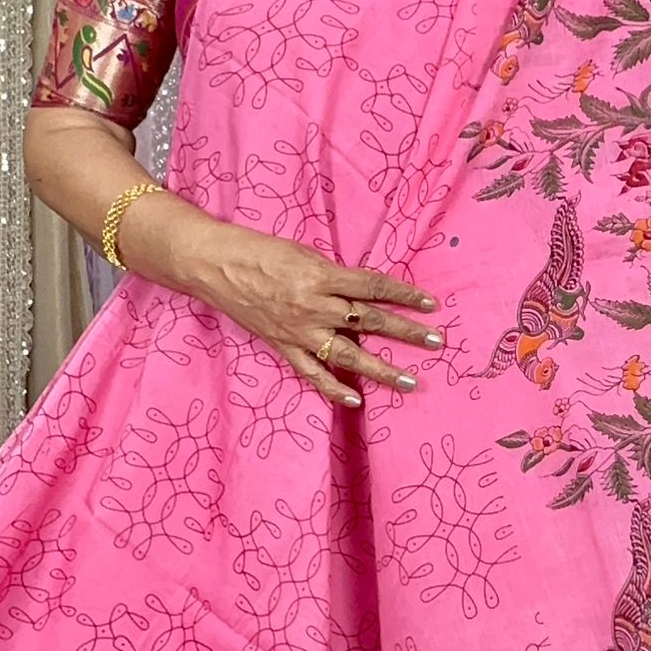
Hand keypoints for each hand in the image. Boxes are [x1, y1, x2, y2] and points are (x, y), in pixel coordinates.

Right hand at [192, 223, 441, 406]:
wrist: (215, 266)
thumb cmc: (261, 252)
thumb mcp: (304, 253)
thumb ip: (334, 275)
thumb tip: (363, 291)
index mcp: (321, 277)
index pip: (373, 287)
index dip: (404, 295)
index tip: (430, 303)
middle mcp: (314, 306)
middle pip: (370, 321)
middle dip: (406, 332)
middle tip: (435, 342)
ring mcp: (299, 331)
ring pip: (348, 354)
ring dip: (381, 369)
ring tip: (409, 381)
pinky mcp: (283, 346)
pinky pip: (312, 373)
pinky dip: (333, 389)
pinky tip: (356, 399)